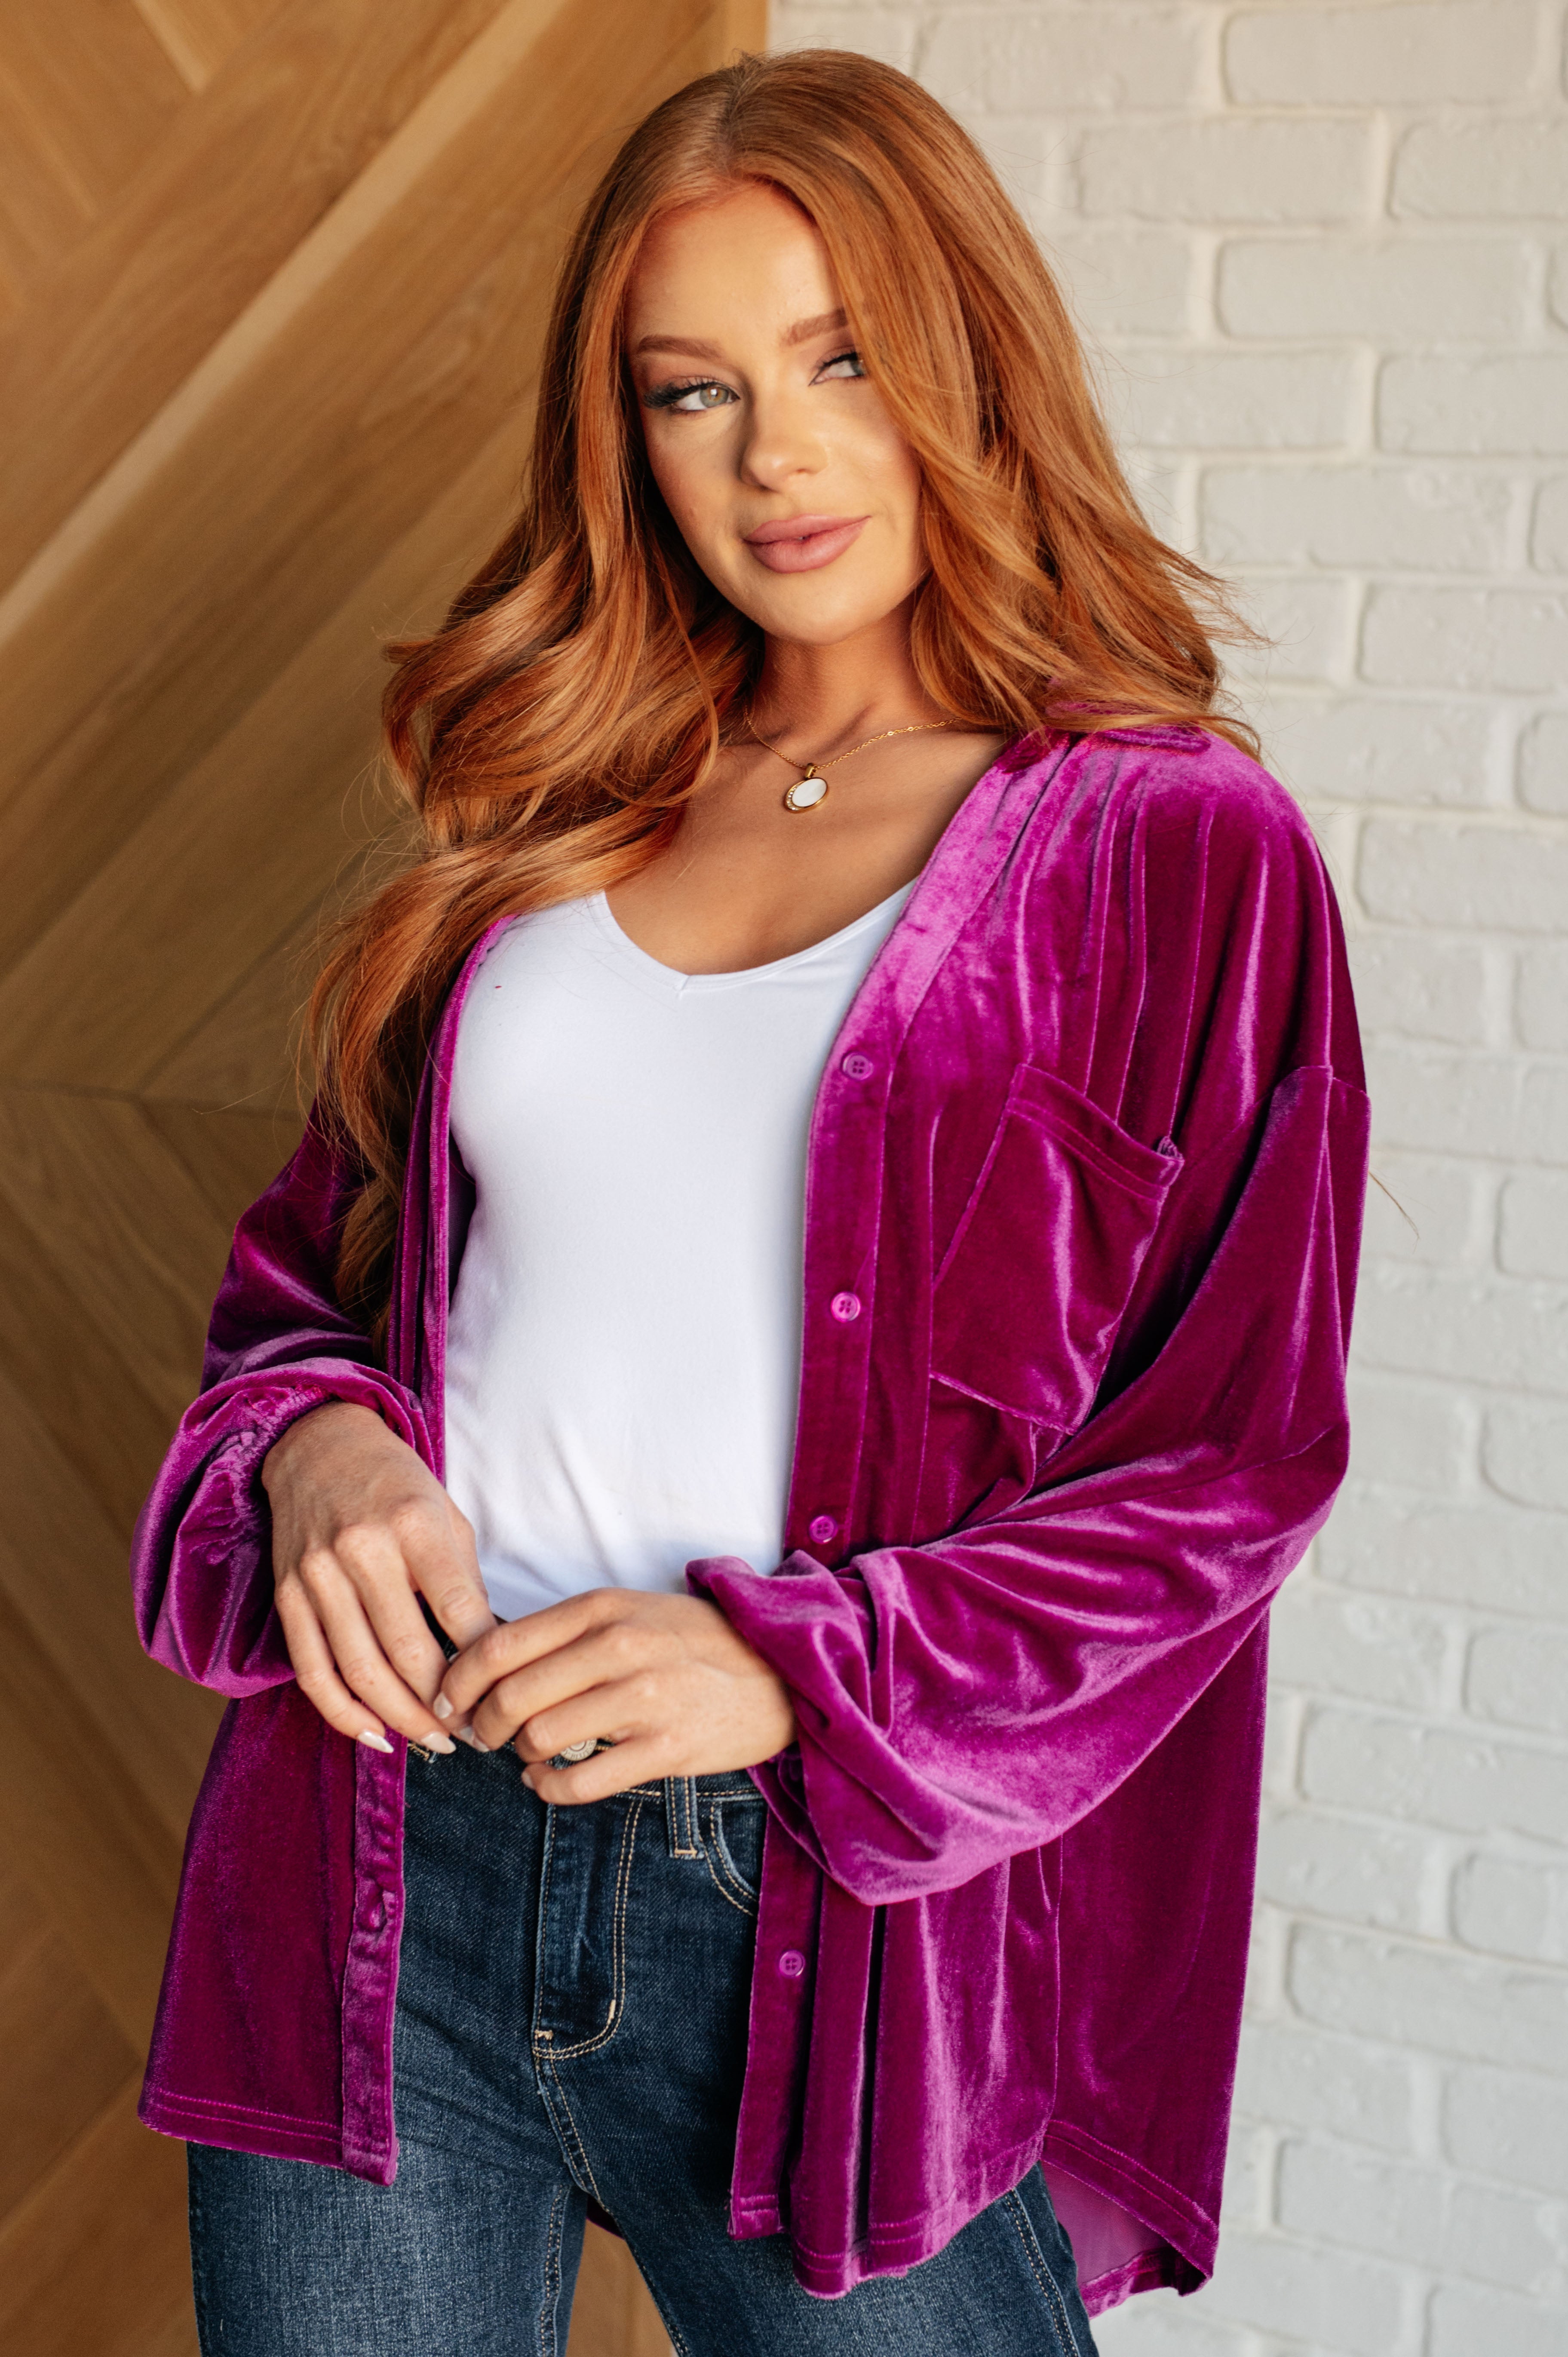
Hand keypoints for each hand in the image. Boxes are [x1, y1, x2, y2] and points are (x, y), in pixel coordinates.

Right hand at [263, 1400, 496, 1753]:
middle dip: (445, 1706)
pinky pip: (313, 1670)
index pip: (459, 1611)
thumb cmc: (397, 1486)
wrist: (319, 1445)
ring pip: (360, 1671)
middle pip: (408, 1652)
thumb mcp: (447, 1516)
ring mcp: (318, 1574)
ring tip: (434, 1741)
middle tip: (474, 1733)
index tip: (502, 1695)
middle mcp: (363, 1549)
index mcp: (415, 1524)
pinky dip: (343, 1713)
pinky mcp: (287, 1594)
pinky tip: (375, 1735)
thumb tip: (488, 1654)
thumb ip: (464, 1582)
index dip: (483, 1665)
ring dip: (401, 1719)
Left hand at [437, 1587, 796, 1803]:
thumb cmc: (691, 1643)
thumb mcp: (628, 1612)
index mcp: (603, 1608)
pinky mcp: (667, 1750)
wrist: (779, 1671)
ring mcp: (645, 1699)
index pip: (499, 1644)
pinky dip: (549, 1789)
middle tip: (480, 1736)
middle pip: (511, 1695)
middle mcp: (620, 1648)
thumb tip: (485, 1668)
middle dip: (481, 1724)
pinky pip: (580, 1782)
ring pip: (539, 1738)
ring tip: (524, 1755)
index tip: (447, 1701)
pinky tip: (547, 1781)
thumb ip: (563, 1634)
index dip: (458, 1680)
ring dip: (518, 1756)